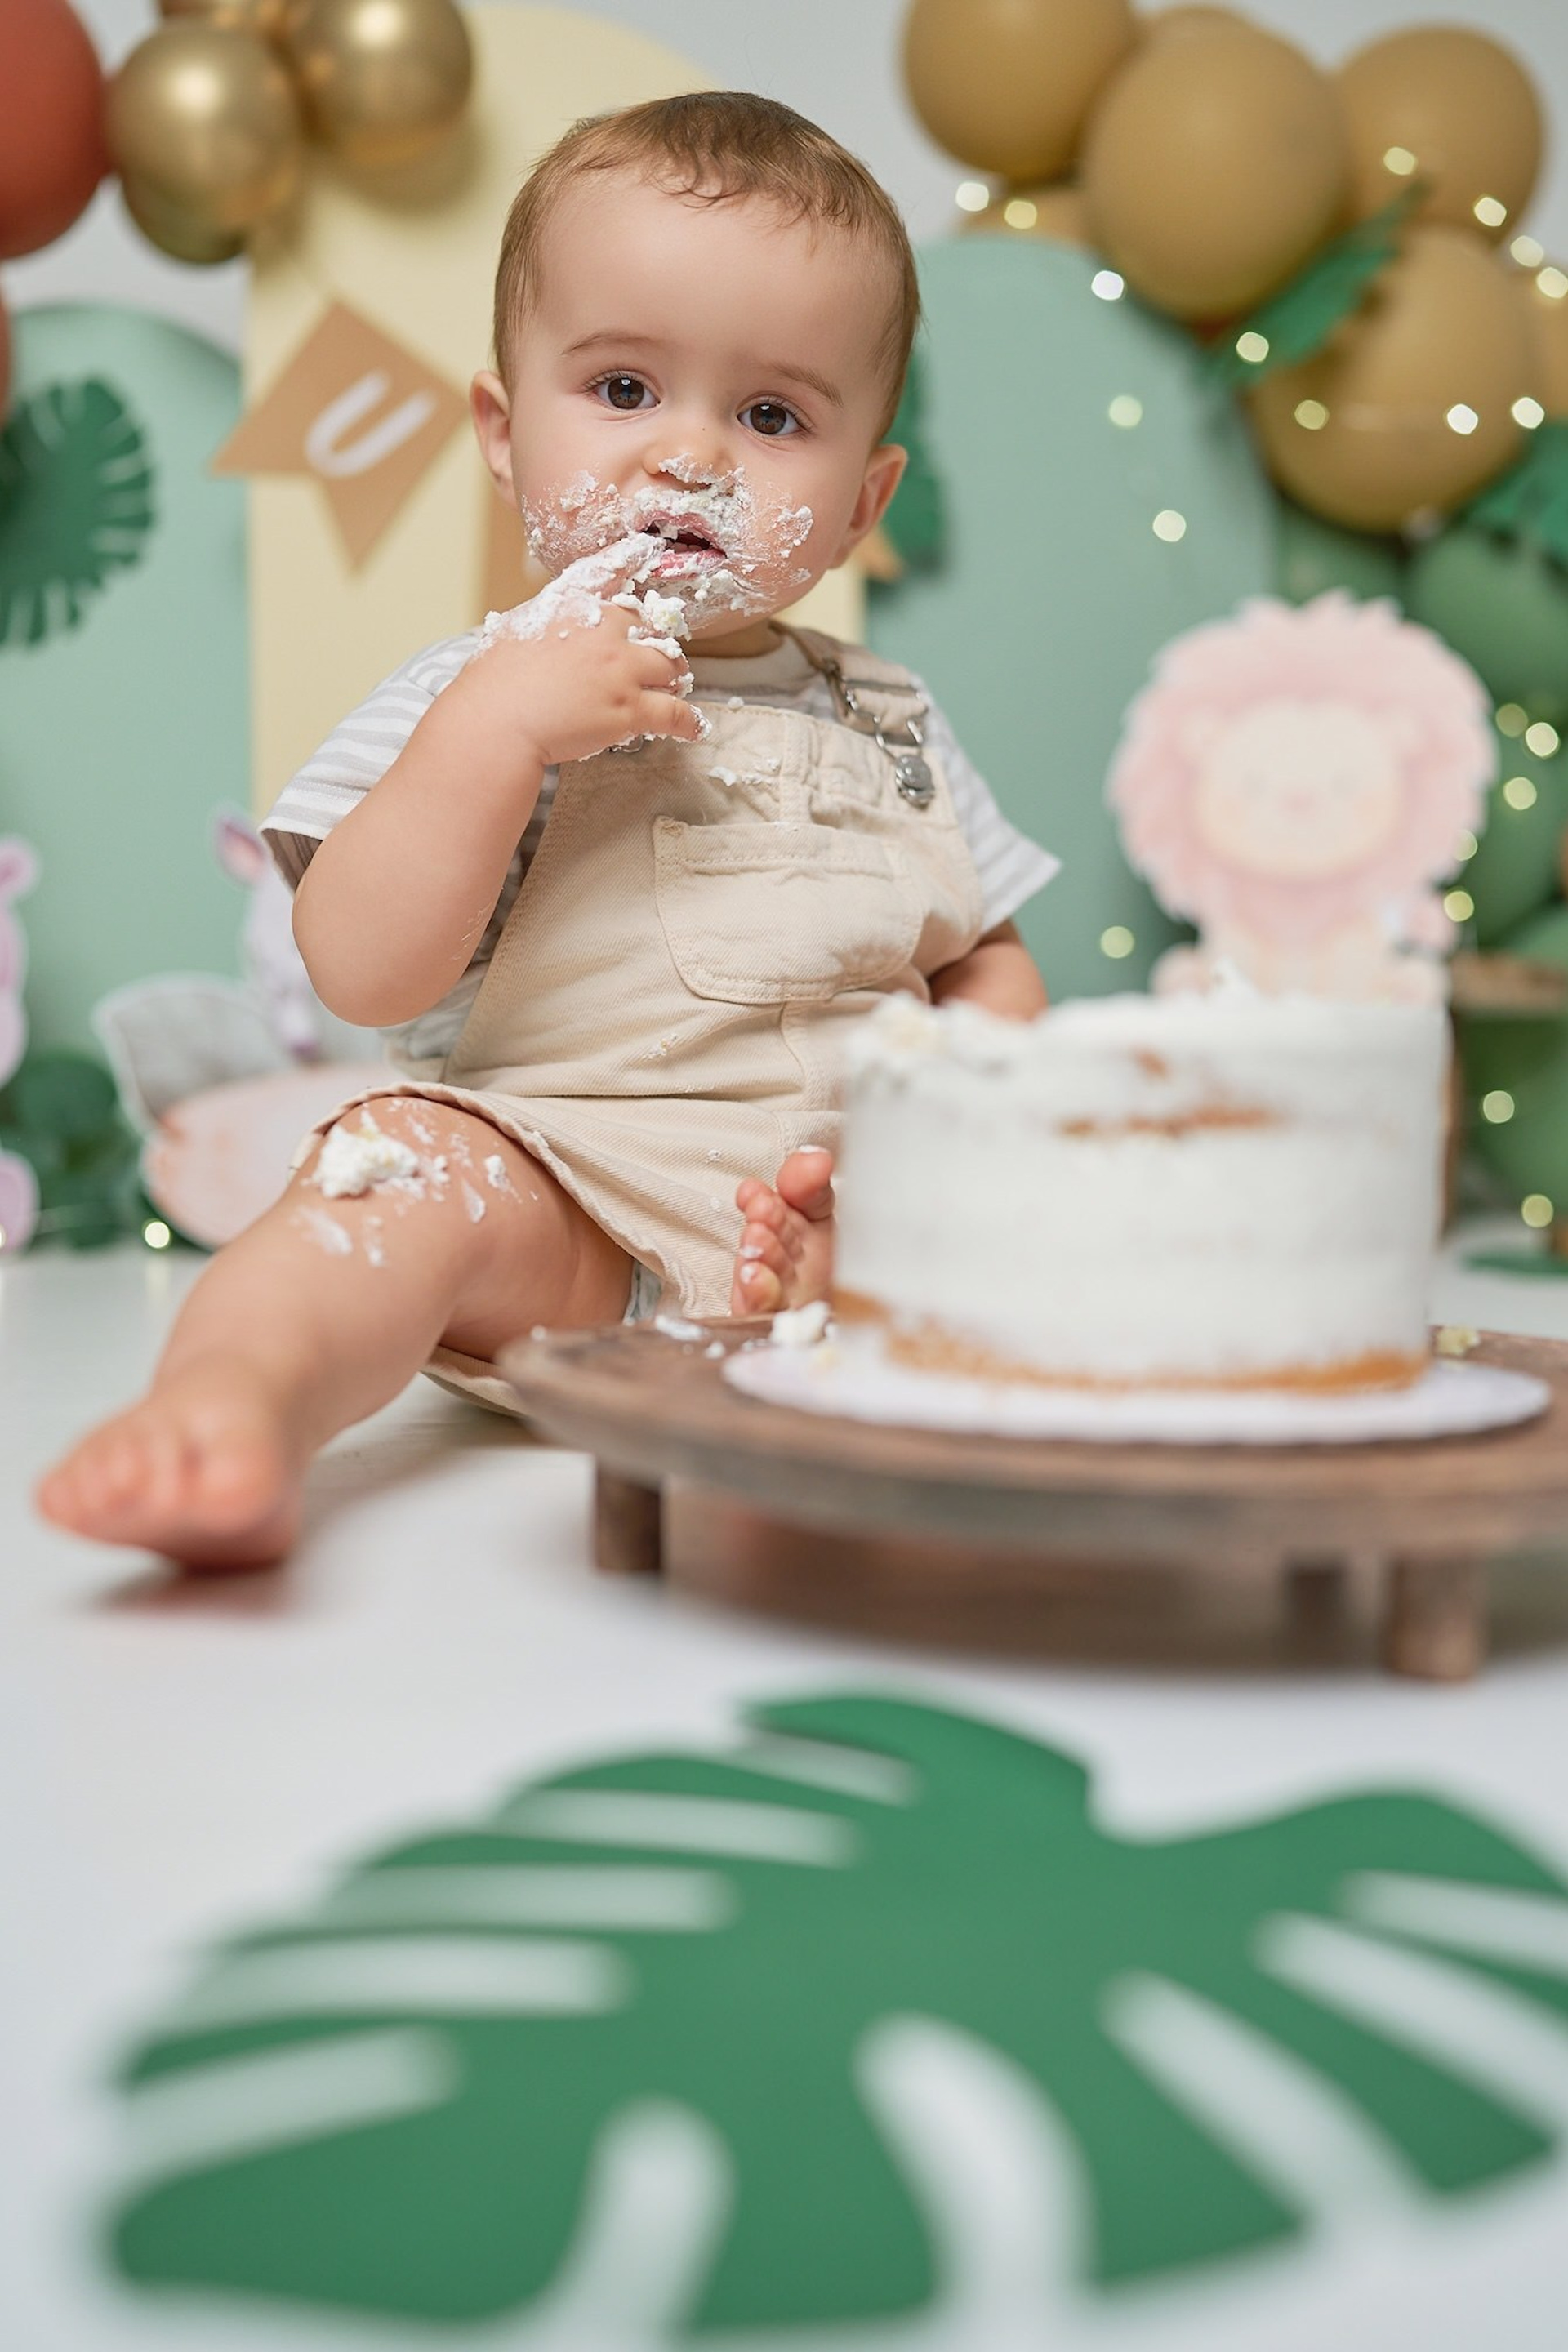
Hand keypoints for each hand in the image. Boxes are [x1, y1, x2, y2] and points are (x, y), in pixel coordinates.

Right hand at [476, 540, 706, 771]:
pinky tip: (694, 726)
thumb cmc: (493, 683)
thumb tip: (551, 628)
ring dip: (674, 676)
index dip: (632, 556)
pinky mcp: (632, 708)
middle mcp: (604, 629)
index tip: (648, 548)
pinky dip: (688, 720)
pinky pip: (676, 712)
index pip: (607, 570)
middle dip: (655, 641)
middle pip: (649, 625)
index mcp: (573, 604)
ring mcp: (622, 668)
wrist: (497, 721)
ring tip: (673, 687)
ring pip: (671, 665)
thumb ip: (542, 621)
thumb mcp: (513, 630)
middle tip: (655, 658)